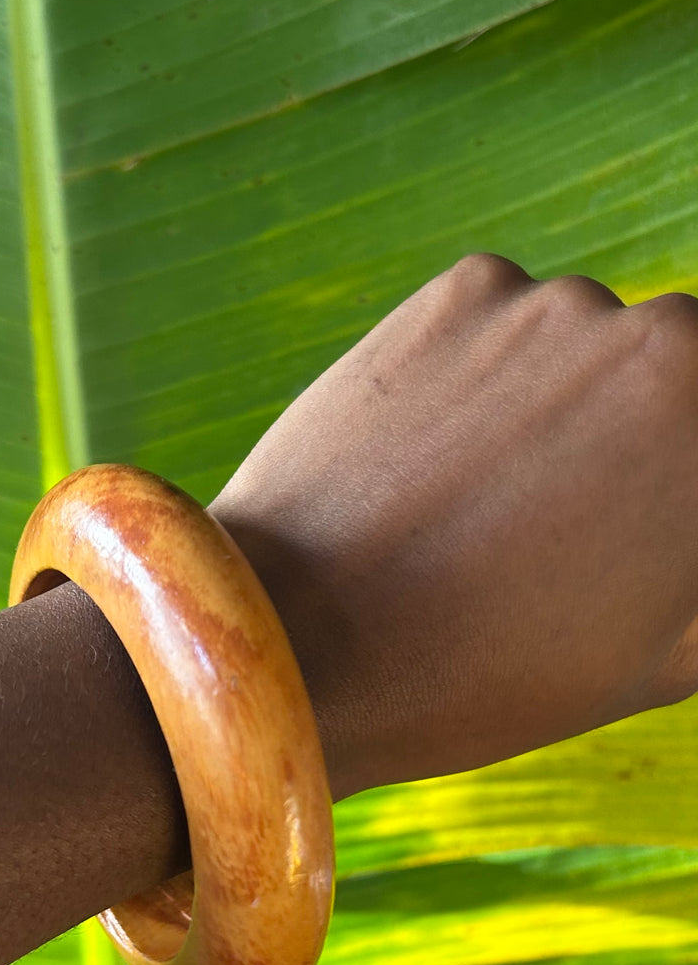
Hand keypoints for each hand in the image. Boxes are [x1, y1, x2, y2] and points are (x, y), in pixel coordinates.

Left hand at [209, 254, 697, 801]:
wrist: (306, 639)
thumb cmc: (494, 675)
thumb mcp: (667, 659)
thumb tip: (686, 520)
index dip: (666, 497)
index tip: (629, 532)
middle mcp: (671, 341)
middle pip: (671, 380)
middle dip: (632, 443)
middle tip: (562, 528)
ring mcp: (564, 303)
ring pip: (585, 350)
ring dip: (555, 405)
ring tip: (479, 508)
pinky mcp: (468, 289)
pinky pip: (499, 326)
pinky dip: (476, 377)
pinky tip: (431, 460)